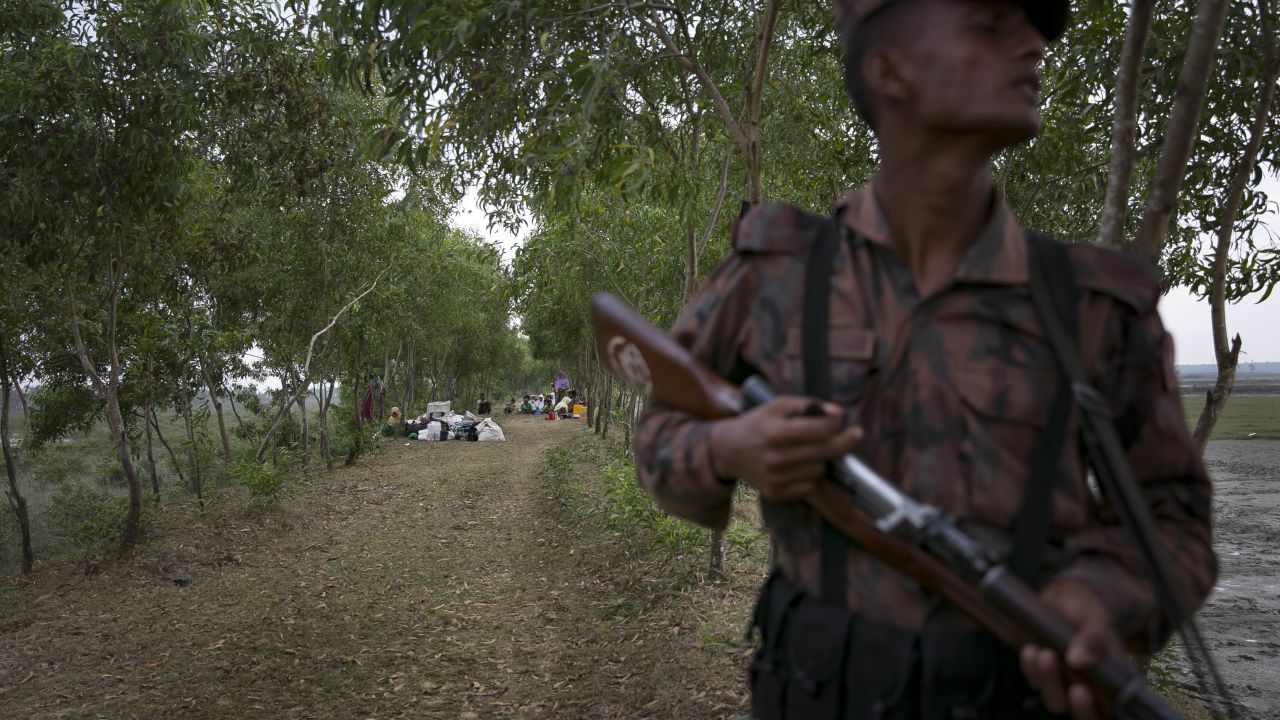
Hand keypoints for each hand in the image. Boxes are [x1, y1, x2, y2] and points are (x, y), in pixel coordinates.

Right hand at [709, 395, 861, 500]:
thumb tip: (838, 412)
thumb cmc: (757, 423)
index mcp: (775, 432)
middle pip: (825, 452)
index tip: (841, 419)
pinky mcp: (775, 493)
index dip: (836, 423)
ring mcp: (774, 478)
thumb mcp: (777, 405)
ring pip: (819, 469)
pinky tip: (796, 465)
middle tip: (856, 434)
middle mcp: (775, 458)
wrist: (727, 450)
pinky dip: (808, 475)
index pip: (820, 430)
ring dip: (820, 459)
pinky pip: (808, 486)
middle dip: (844, 440)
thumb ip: (808, 405)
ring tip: (806, 450)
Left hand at [1020, 581, 1118, 719]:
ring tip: (1044, 653)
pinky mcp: (1042, 676)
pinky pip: (1035, 680)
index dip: (1093, 710)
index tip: (1081, 692)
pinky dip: (1030, 668)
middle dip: (1073, 703)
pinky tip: (1030, 649)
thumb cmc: (1086, 611)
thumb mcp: (1094, 617)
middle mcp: (1092, 692)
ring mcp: (1065, 686)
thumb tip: (1077, 660)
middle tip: (1069, 680)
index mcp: (1114, 684)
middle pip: (1082, 715)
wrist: (1062, 599)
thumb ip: (1093, 637)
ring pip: (1056, 701)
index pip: (1109, 711)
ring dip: (1048, 681)